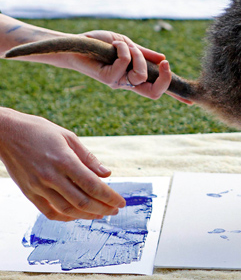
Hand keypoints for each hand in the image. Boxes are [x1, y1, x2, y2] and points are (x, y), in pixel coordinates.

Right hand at [0, 108, 125, 220]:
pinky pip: (49, 212)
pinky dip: (66, 217)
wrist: (6, 133)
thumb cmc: (39, 131)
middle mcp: (51, 176)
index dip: (109, 196)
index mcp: (64, 160)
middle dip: (103, 208)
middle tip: (115, 211)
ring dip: (87, 215)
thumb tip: (107, 173)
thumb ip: (88, 158)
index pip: (92, 185)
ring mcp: (38, 187)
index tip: (121, 202)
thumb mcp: (68, 137)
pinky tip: (78, 215)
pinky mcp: (29, 192)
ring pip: (67, 209)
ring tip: (101, 214)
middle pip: (82, 201)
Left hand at [73, 30, 173, 99]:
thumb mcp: (128, 45)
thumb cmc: (100, 44)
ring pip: (140, 74)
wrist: (76, 43)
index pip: (158, 89)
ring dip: (136, 55)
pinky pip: (124, 62)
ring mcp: (118, 83)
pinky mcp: (107, 78)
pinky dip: (122, 49)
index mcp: (135, 77)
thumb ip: (144, 54)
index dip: (174, 95)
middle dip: (164, 78)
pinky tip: (112, 45)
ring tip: (122, 45)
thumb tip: (164, 59)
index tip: (191, 100)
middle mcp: (128, 83)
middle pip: (155, 92)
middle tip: (165, 63)